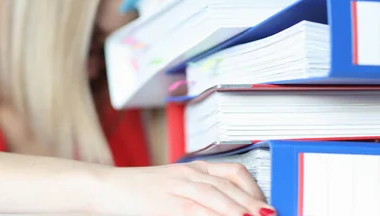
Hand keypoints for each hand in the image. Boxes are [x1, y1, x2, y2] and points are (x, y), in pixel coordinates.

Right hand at [96, 160, 275, 215]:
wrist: (109, 188)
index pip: (233, 172)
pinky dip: (215, 215)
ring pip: (217, 196)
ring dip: (240, 208)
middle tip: (270, 214)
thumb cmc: (140, 190)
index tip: (265, 203)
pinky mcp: (168, 204)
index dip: (254, 188)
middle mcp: (189, 174)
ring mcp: (178, 187)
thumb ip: (199, 194)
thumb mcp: (173, 186)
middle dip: (253, 202)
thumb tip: (225, 205)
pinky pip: (196, 210)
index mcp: (193, 168)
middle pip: (230, 185)